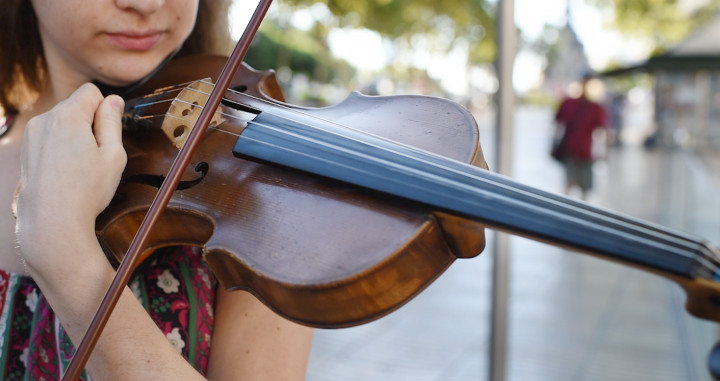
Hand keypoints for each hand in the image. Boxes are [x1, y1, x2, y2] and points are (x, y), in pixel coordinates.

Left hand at [15, 83, 126, 273]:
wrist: (52, 220)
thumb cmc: (86, 191)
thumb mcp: (113, 155)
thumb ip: (113, 122)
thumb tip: (113, 101)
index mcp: (68, 116)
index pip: (91, 91)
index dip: (105, 109)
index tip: (107, 133)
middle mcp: (45, 119)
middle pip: (75, 106)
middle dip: (89, 123)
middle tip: (96, 155)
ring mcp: (32, 134)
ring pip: (62, 121)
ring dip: (74, 135)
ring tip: (80, 165)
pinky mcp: (27, 148)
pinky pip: (50, 135)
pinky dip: (60, 146)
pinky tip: (66, 170)